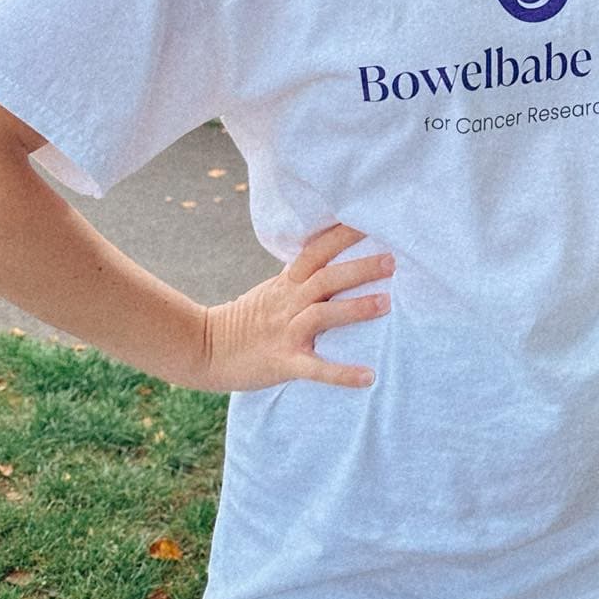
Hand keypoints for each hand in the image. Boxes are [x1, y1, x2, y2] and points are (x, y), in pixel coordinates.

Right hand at [199, 222, 392, 392]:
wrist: (205, 350)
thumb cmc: (247, 319)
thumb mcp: (273, 289)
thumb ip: (302, 275)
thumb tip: (336, 256)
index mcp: (287, 283)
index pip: (316, 251)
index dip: (342, 235)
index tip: (371, 220)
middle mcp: (288, 303)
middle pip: (326, 279)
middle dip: (360, 268)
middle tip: (393, 259)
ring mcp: (286, 332)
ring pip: (322, 315)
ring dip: (355, 309)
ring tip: (386, 303)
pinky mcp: (284, 362)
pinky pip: (316, 369)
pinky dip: (342, 373)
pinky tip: (368, 377)